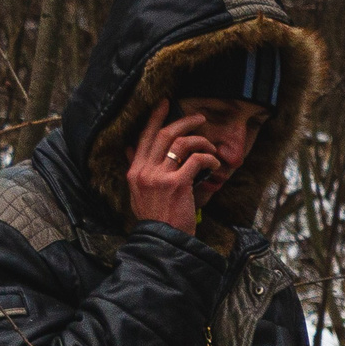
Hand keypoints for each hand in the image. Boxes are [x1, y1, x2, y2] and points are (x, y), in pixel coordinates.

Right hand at [125, 101, 221, 233]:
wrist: (163, 242)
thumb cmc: (156, 220)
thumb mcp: (138, 193)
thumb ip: (136, 169)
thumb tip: (130, 148)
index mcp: (135, 171)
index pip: (144, 136)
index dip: (155, 117)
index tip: (165, 103)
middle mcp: (144, 170)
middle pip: (164, 134)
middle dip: (184, 122)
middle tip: (199, 118)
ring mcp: (160, 177)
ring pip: (181, 144)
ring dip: (199, 140)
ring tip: (210, 145)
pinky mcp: (177, 185)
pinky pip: (195, 160)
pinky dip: (207, 157)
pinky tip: (214, 162)